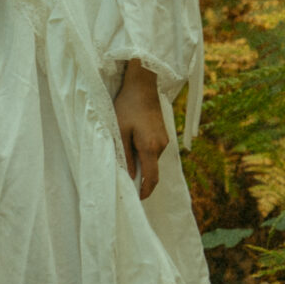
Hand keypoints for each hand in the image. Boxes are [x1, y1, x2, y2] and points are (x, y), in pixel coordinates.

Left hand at [112, 60, 168, 199]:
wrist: (143, 85)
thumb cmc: (128, 106)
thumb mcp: (120, 131)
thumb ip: (124, 155)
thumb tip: (129, 175)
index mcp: (150, 147)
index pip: (151, 178)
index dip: (145, 191)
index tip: (138, 199)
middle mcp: (161, 145)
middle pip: (152, 169)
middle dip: (141, 177)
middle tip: (125, 179)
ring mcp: (164, 139)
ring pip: (153, 159)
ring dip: (141, 163)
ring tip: (126, 155)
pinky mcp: (163, 133)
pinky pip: (154, 150)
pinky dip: (145, 153)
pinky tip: (133, 143)